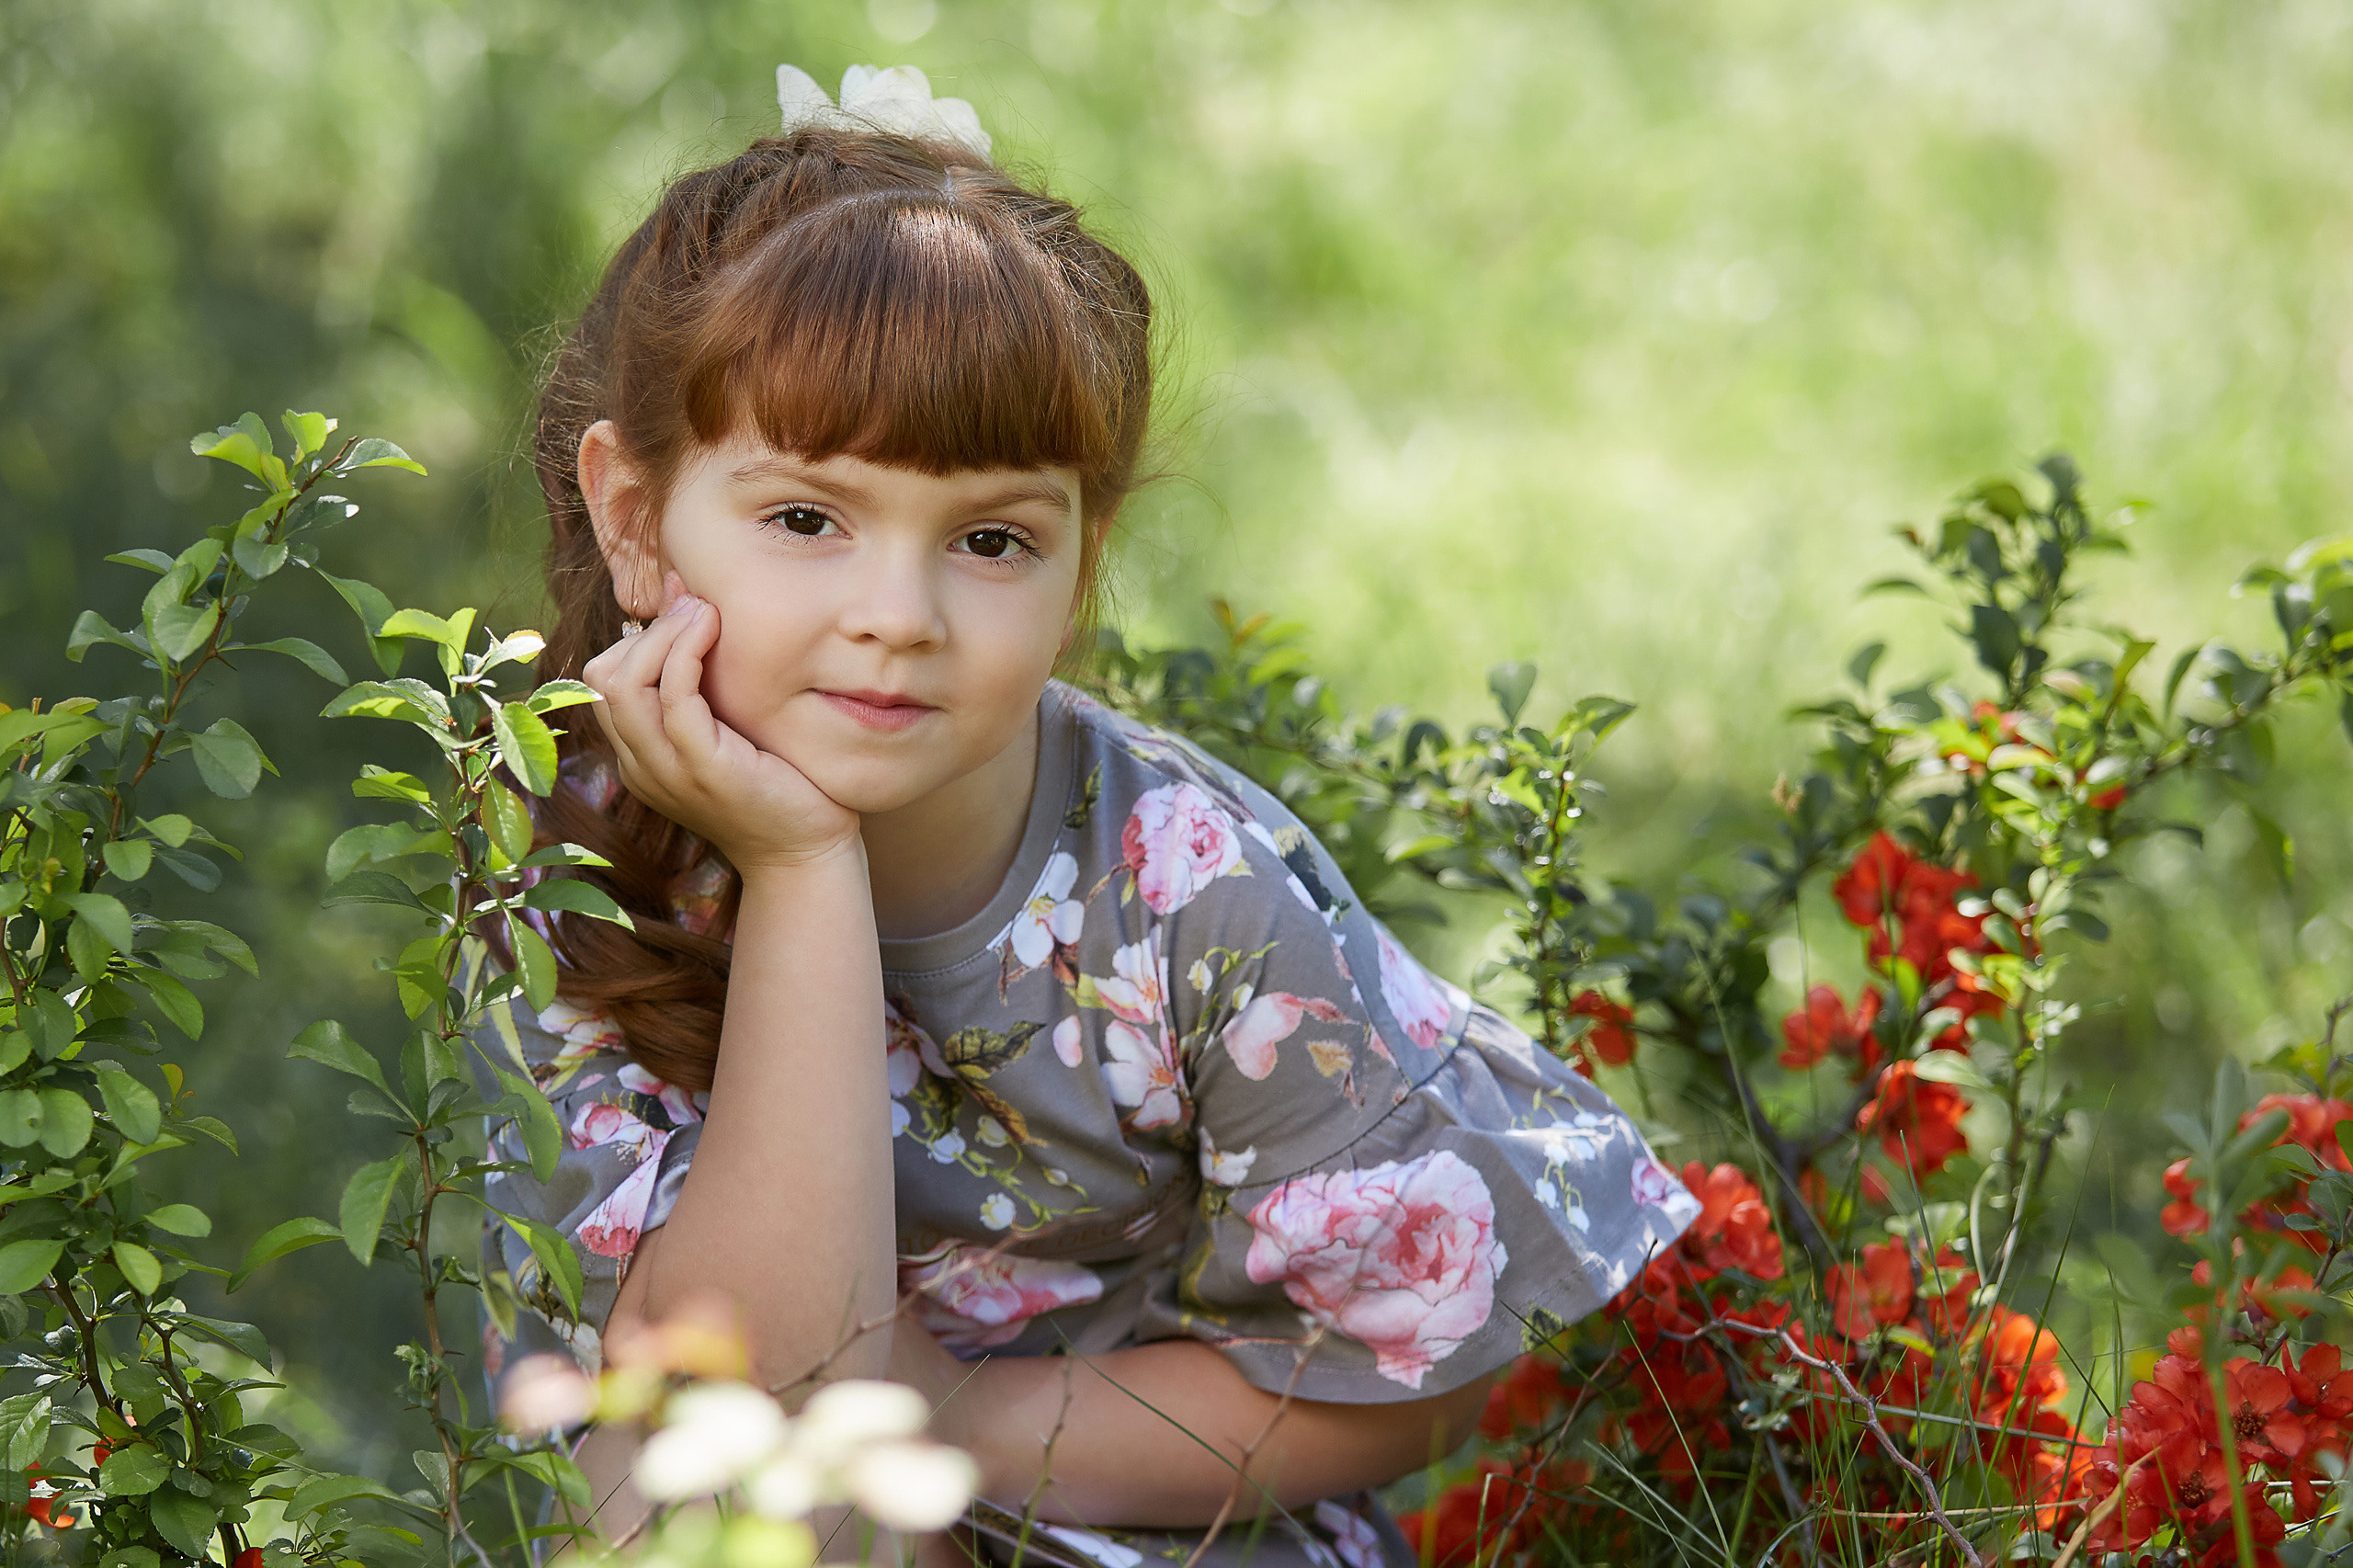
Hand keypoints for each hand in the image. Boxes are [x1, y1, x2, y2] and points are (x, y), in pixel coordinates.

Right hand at [581, 574, 860, 874]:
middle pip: (601, 677)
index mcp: (641, 756)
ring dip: (663, 635)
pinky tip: (714, 631)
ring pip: (624, 684)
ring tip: (704, 612)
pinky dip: (686, 653)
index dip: (637, 637)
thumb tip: (690, 600)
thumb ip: (702, 678)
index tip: (684, 608)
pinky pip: (672, 698)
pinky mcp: (704, 769)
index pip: (601, 681)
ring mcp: (667, 770)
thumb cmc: (778, 785)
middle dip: (647, 629)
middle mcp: (642, 764)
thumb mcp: (728, 726)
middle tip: (695, 605)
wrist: (806, 853)